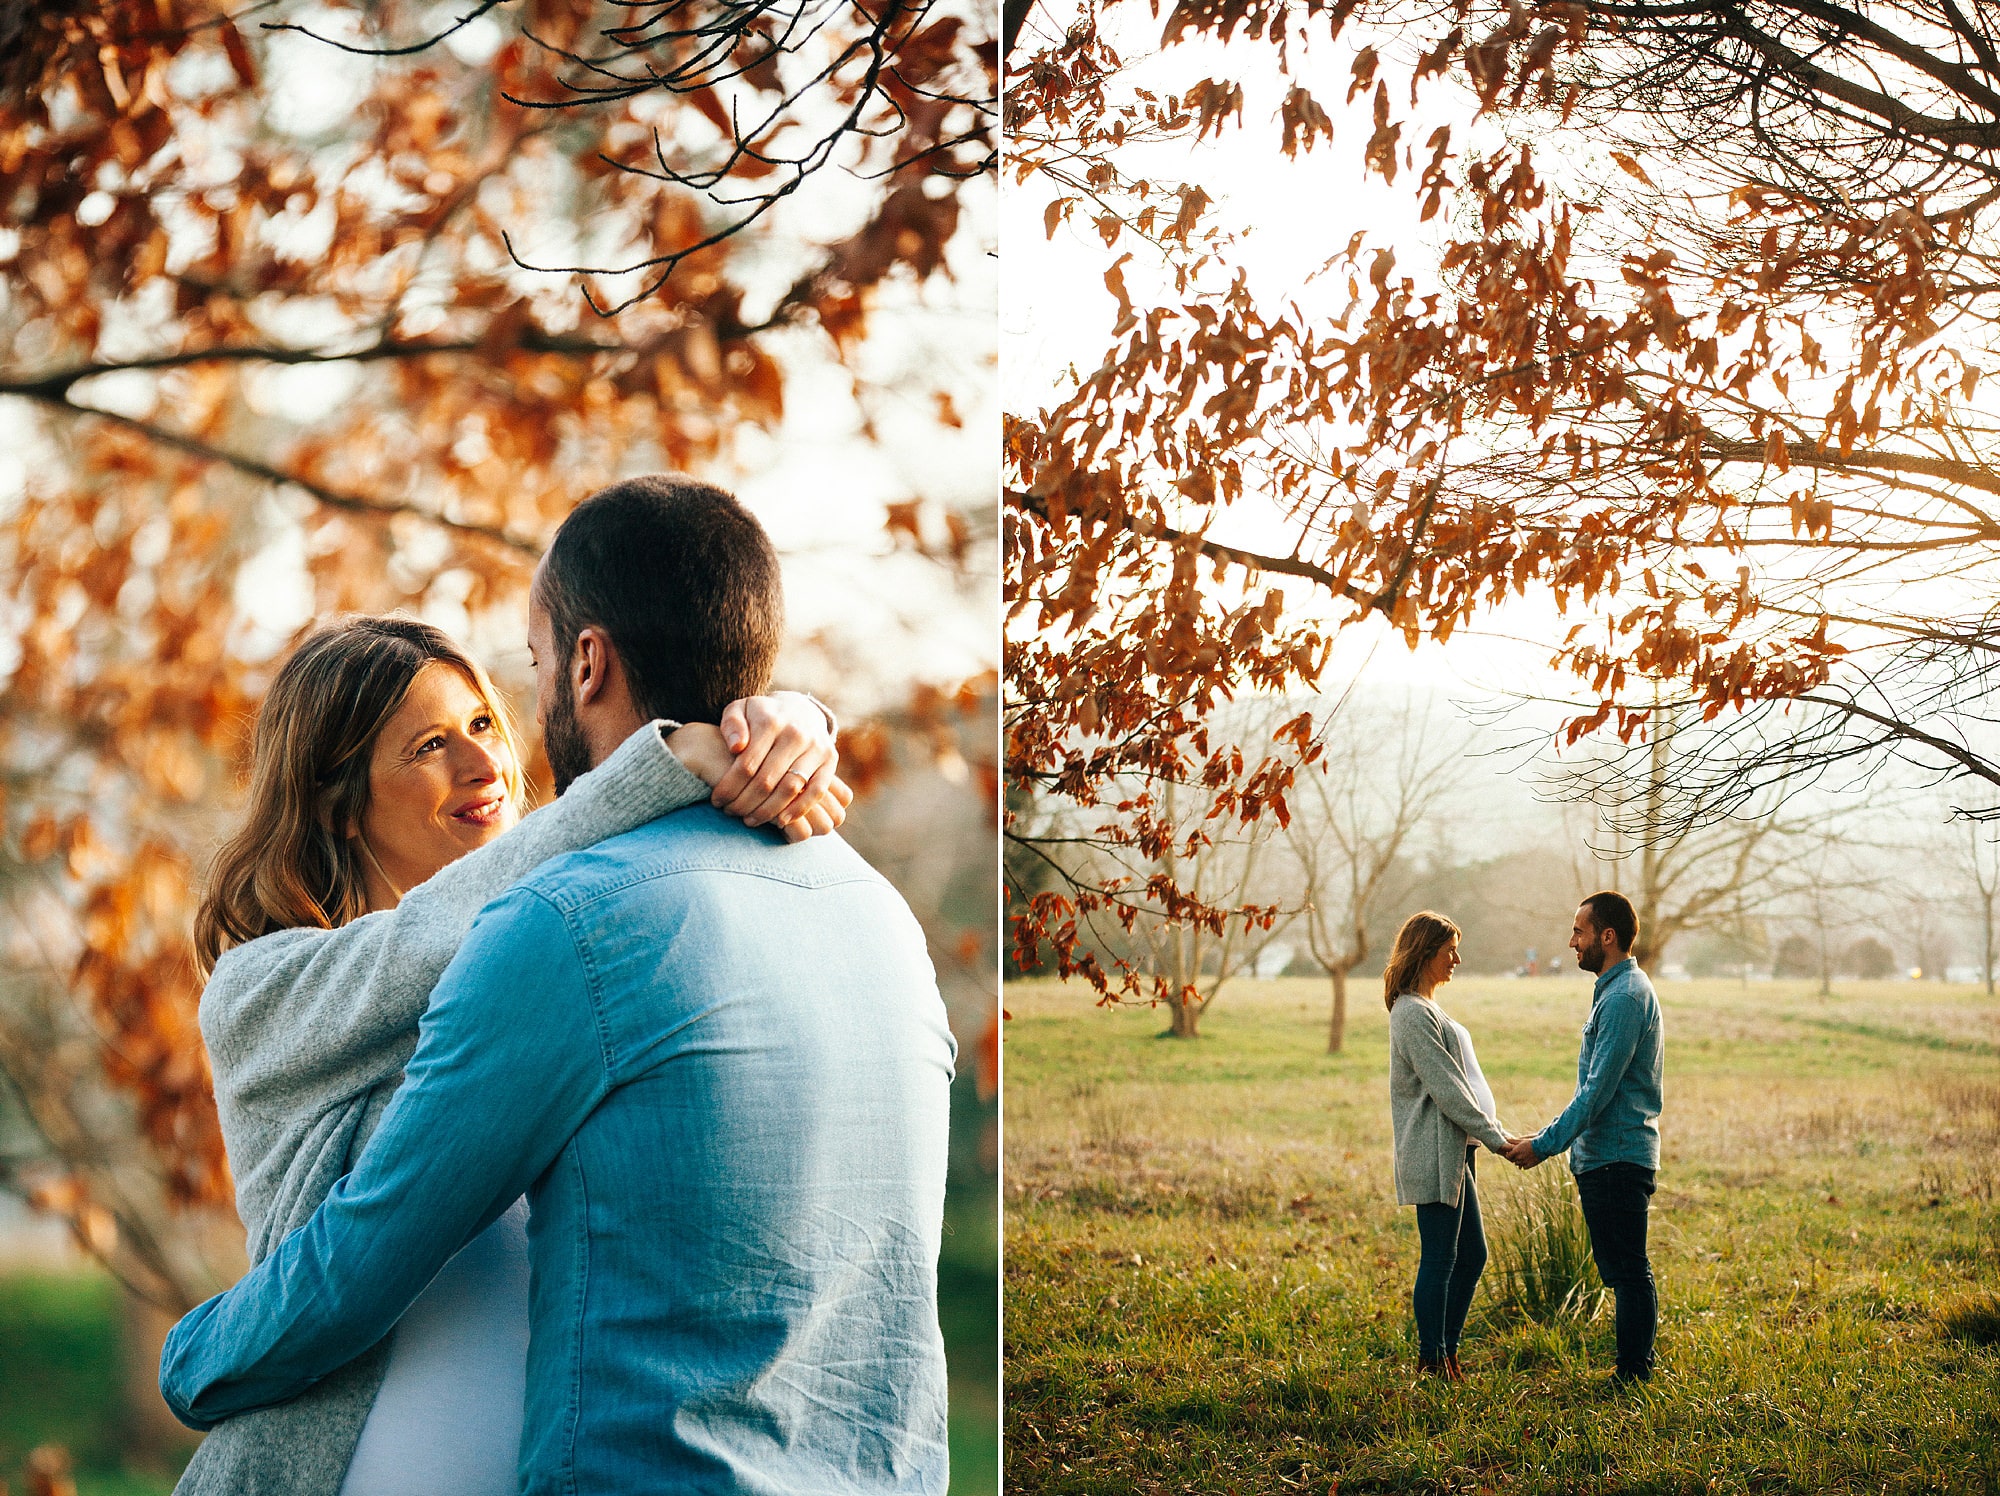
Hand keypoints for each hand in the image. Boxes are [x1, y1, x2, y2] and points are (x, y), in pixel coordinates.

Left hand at [712, 692, 845, 835]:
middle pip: (766, 780)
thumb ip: (731, 724)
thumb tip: (736, 747)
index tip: (717, 800)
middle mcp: (796, 733)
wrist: (799, 709)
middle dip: (744, 802)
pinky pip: (816, 791)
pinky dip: (799, 810)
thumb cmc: (761, 716)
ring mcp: (816, 747)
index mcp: (770, 721)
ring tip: (750, 820)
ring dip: (768, 811)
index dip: (729, 787)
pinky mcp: (830, 760)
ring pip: (790, 789)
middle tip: (731, 812)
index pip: (746, 764)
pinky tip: (781, 822)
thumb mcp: (740, 710)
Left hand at [1502, 1137, 1540, 1169]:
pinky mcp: (1530, 1165)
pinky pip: (1524, 1167)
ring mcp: (1524, 1162)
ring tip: (1523, 1158)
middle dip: (1514, 1158)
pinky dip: (1524, 1165)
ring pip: (1518, 1164)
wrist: (1542, 1147)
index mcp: (1516, 1151)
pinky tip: (1526, 1161)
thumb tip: (1506, 1138)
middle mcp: (1519, 1157)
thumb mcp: (1522, 1140)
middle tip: (1517, 1155)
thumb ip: (1513, 1140)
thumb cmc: (1532, 1142)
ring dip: (1519, 1162)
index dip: (1509, 1155)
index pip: (1508, 1156)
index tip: (1511, 1153)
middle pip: (1513, 1160)